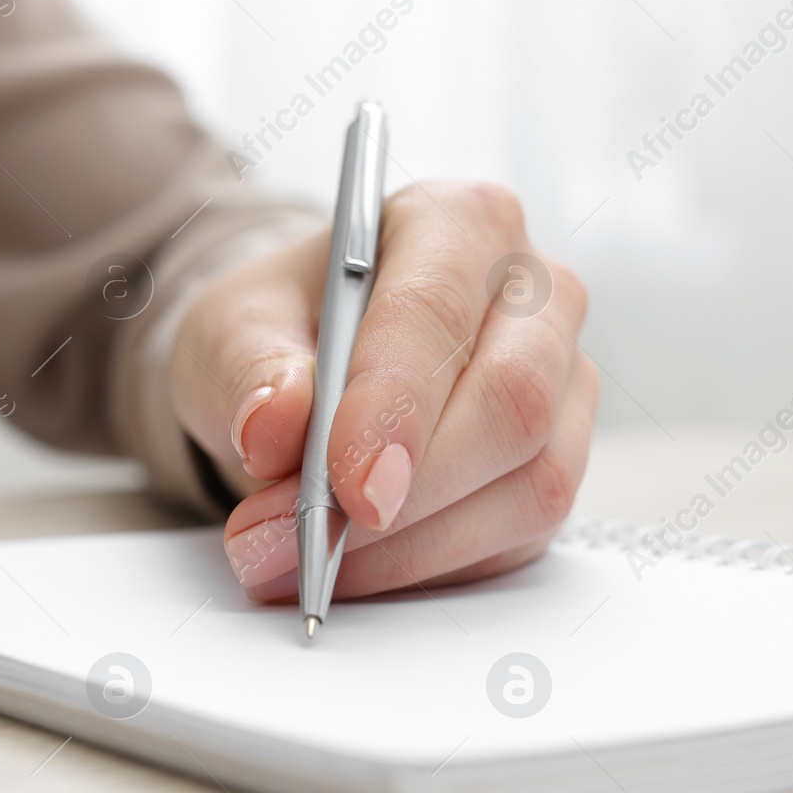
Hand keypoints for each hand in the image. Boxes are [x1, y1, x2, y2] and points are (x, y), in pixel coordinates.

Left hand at [170, 181, 596, 600]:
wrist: (306, 372)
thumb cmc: (282, 330)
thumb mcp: (229, 329)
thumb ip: (248, 371)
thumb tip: (274, 427)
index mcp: (459, 222)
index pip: (439, 314)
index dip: (395, 406)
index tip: (344, 485)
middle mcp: (536, 297)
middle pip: (515, 404)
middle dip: (406, 494)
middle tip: (304, 540)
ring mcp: (562, 388)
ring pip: (530, 485)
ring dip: (411, 547)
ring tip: (303, 563)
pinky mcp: (553, 468)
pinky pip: (516, 540)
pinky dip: (428, 569)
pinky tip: (355, 570)